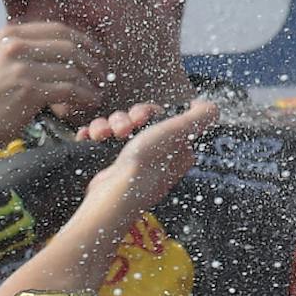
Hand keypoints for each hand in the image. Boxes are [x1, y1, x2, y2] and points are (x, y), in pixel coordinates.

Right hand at [0, 21, 103, 152]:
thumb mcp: (0, 61)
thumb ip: (27, 51)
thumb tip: (67, 50)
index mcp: (9, 34)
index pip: (57, 29)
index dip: (83, 40)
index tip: (96, 52)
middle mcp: (15, 46)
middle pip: (69, 46)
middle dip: (91, 61)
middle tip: (100, 74)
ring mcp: (22, 67)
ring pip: (71, 69)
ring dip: (90, 82)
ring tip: (95, 92)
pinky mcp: (29, 89)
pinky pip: (68, 89)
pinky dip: (84, 96)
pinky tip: (88, 102)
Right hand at [77, 100, 217, 217]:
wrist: (116, 191)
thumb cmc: (149, 164)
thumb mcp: (182, 131)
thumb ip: (202, 115)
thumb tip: (204, 104)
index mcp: (175, 148)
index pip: (159, 117)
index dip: (147, 112)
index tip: (142, 117)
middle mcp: (154, 155)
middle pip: (134, 120)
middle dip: (124, 119)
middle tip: (124, 130)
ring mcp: (129, 162)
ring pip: (114, 128)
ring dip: (105, 126)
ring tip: (103, 136)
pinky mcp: (108, 167)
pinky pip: (98, 140)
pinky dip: (92, 136)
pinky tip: (90, 137)